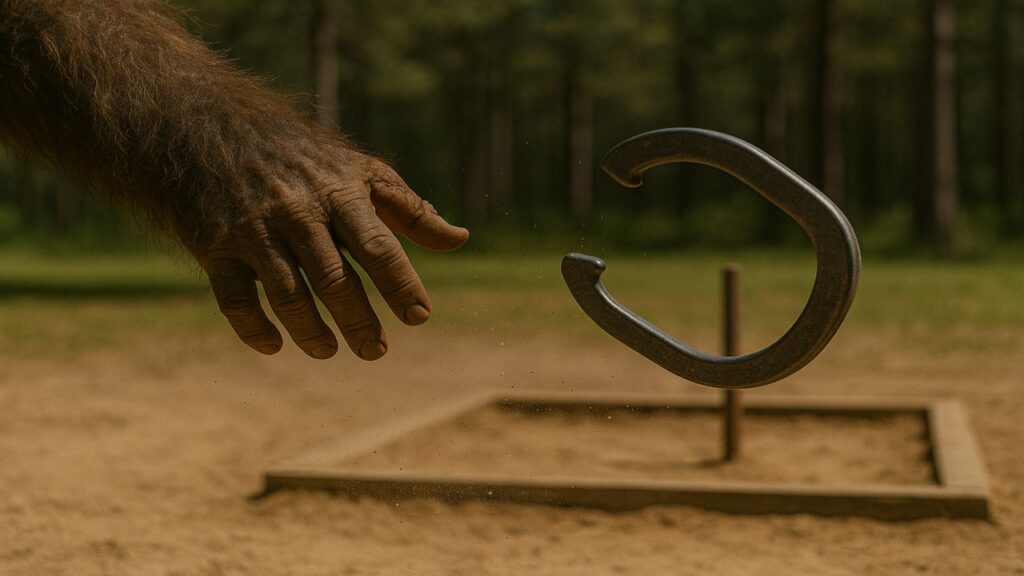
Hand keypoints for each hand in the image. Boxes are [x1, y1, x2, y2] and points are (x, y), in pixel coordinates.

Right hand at [189, 142, 468, 360]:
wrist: (209, 129)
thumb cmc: (304, 160)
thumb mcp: (361, 172)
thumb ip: (410, 210)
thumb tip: (460, 239)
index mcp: (340, 193)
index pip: (378, 246)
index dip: (401, 284)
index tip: (420, 316)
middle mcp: (298, 212)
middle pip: (334, 279)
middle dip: (358, 321)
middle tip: (376, 351)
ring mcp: (254, 231)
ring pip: (288, 295)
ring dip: (311, 331)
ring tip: (329, 350)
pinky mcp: (215, 247)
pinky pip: (235, 299)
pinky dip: (254, 328)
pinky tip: (274, 345)